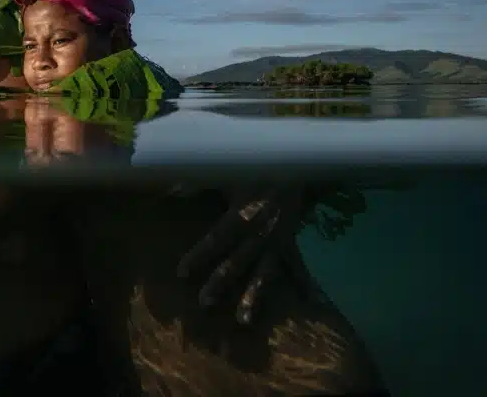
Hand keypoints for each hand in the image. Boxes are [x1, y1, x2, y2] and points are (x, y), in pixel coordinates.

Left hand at [176, 183, 316, 323]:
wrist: (291, 165)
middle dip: (219, 283)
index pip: (215, 239)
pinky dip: (306, 284)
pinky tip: (315, 303)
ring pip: (263, 273)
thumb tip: (171, 190)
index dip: (198, 256)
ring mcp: (275, 241)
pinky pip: (298, 266)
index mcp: (240, 216)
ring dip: (253, 296)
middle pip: (235, 262)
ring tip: (243, 320)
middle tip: (204, 303)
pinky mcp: (290, 243)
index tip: (181, 273)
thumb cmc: (252, 170)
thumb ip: (198, 184)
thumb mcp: (225, 174)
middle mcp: (257, 234)